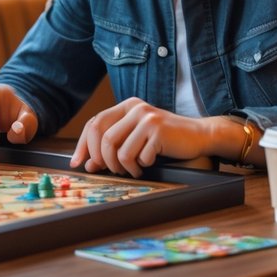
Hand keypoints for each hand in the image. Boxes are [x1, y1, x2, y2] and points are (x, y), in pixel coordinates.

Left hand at [70, 97, 214, 177]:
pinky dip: (141, 165)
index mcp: (126, 106)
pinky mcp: (158, 131)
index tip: (77, 163)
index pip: (95, 123)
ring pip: (119, 150)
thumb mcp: (136, 137)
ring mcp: (147, 118)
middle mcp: (135, 108)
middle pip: (104, 137)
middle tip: (111, 171)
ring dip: (123, 167)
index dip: (83, 145)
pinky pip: (138, 156)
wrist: (198, 135)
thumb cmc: (164, 139)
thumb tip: (88, 163)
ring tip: (133, 169)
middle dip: (102, 159)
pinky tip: (149, 163)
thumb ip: (113, 145)